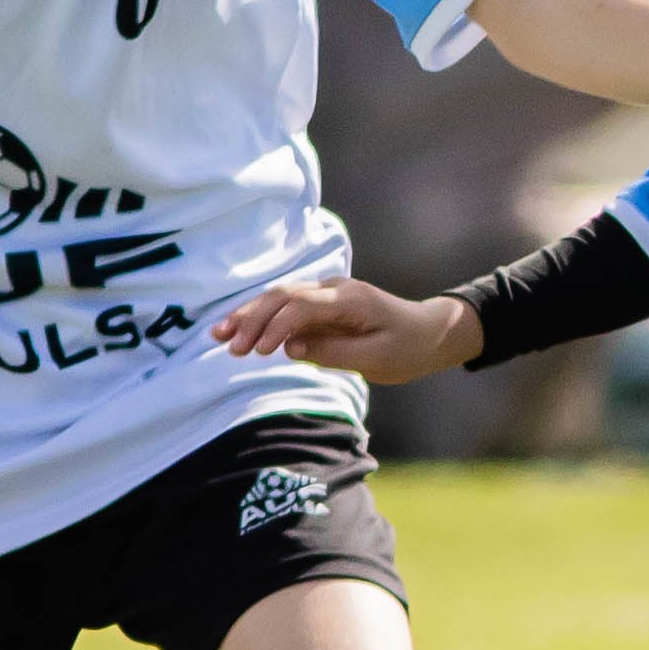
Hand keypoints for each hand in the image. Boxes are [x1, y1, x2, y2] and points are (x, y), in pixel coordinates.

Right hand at [210, 276, 483, 384]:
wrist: (429, 333)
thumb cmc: (408, 349)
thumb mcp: (377, 359)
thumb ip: (333, 353)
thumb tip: (290, 349)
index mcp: (350, 300)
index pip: (303, 306)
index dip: (277, 326)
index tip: (259, 352)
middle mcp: (334, 290)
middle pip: (283, 296)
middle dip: (252, 319)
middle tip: (228, 346)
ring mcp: (326, 295)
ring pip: (279, 299)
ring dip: (249, 316)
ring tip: (219, 336)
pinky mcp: (321, 307)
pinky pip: (285, 309)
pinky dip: (261, 319)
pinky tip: (237, 332)